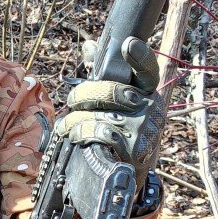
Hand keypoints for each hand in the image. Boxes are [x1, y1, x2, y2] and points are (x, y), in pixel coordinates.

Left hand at [62, 37, 164, 185]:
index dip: (139, 56)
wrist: (128, 174)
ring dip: (74, 121)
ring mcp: (143, 130)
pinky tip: (74, 137)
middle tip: (71, 102)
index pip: (147, 70)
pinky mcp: (134, 151)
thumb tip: (89, 46)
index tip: (127, 44)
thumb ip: (104, 75)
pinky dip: (80, 134)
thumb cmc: (120, 132)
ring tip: (66, 126)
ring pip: (97, 114)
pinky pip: (97, 134)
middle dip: (81, 94)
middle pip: (109, 89)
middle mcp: (151, 108)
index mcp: (147, 92)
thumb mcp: (116, 105)